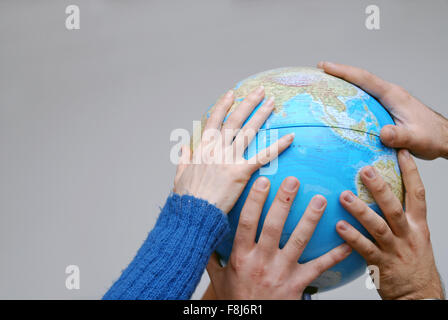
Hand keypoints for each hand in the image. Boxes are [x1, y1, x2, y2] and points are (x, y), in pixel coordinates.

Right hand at [174, 87, 293, 212]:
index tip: (231, 94)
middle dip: (248, 103)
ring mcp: (229, 158)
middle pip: (234, 120)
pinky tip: (290, 137)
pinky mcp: (241, 172)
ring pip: (248, 131)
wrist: (194, 212)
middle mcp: (216, 149)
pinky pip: (263, 156)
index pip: (214, 121)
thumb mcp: (180, 176)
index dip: (223, 106)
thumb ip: (183, 159)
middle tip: (260, 91)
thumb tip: (184, 147)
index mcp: (202, 149)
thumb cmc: (187, 198)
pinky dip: (277, 146)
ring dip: (261, 115)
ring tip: (272, 103)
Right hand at [206, 176, 351, 298]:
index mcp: (241, 256)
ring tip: (320, 200)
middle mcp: (261, 261)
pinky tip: (347, 243)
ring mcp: (281, 272)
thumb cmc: (236, 299)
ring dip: (310, 219)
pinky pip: (318, 267)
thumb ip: (212, 255)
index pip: (247, 223)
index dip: (254, 201)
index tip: (262, 181)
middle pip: (274, 226)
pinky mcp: (297, 284)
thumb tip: (204, 236)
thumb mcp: (218, 278)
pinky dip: (334, 255)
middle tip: (293, 181)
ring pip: (298, 241)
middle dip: (284, 201)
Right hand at [318, 61, 447, 159]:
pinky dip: (351, 96)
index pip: (364, 79)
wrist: (444, 137)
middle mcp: (389, 94)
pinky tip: (342, 103)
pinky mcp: (387, 109)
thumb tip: (383, 133)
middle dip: (339, 72)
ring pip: (362, 87)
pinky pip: (365, 98)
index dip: (343, 72)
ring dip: (344, 83)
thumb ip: (400, 136)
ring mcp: (388, 100)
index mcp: (393, 95)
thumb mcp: (416, 138)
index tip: (325, 66)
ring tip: (326, 84)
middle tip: (319, 70)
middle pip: (360, 78)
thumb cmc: (432, 136)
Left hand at [336, 149, 443, 299]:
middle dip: (380, 188)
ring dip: (360, 210)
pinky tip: (339, 226)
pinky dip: (352, 237)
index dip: (411, 172)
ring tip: (343, 196)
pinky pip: (364, 248)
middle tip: (365, 170)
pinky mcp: (381, 264)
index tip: (401, 153)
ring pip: (378, 226)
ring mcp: (395, 249)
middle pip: (394, 207)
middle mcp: (408, 234)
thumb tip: (380, 191)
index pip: (418, 193)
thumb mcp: (414, 235)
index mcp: (418, 224)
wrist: (419, 294)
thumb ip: (398, 215)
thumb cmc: (412, 261)